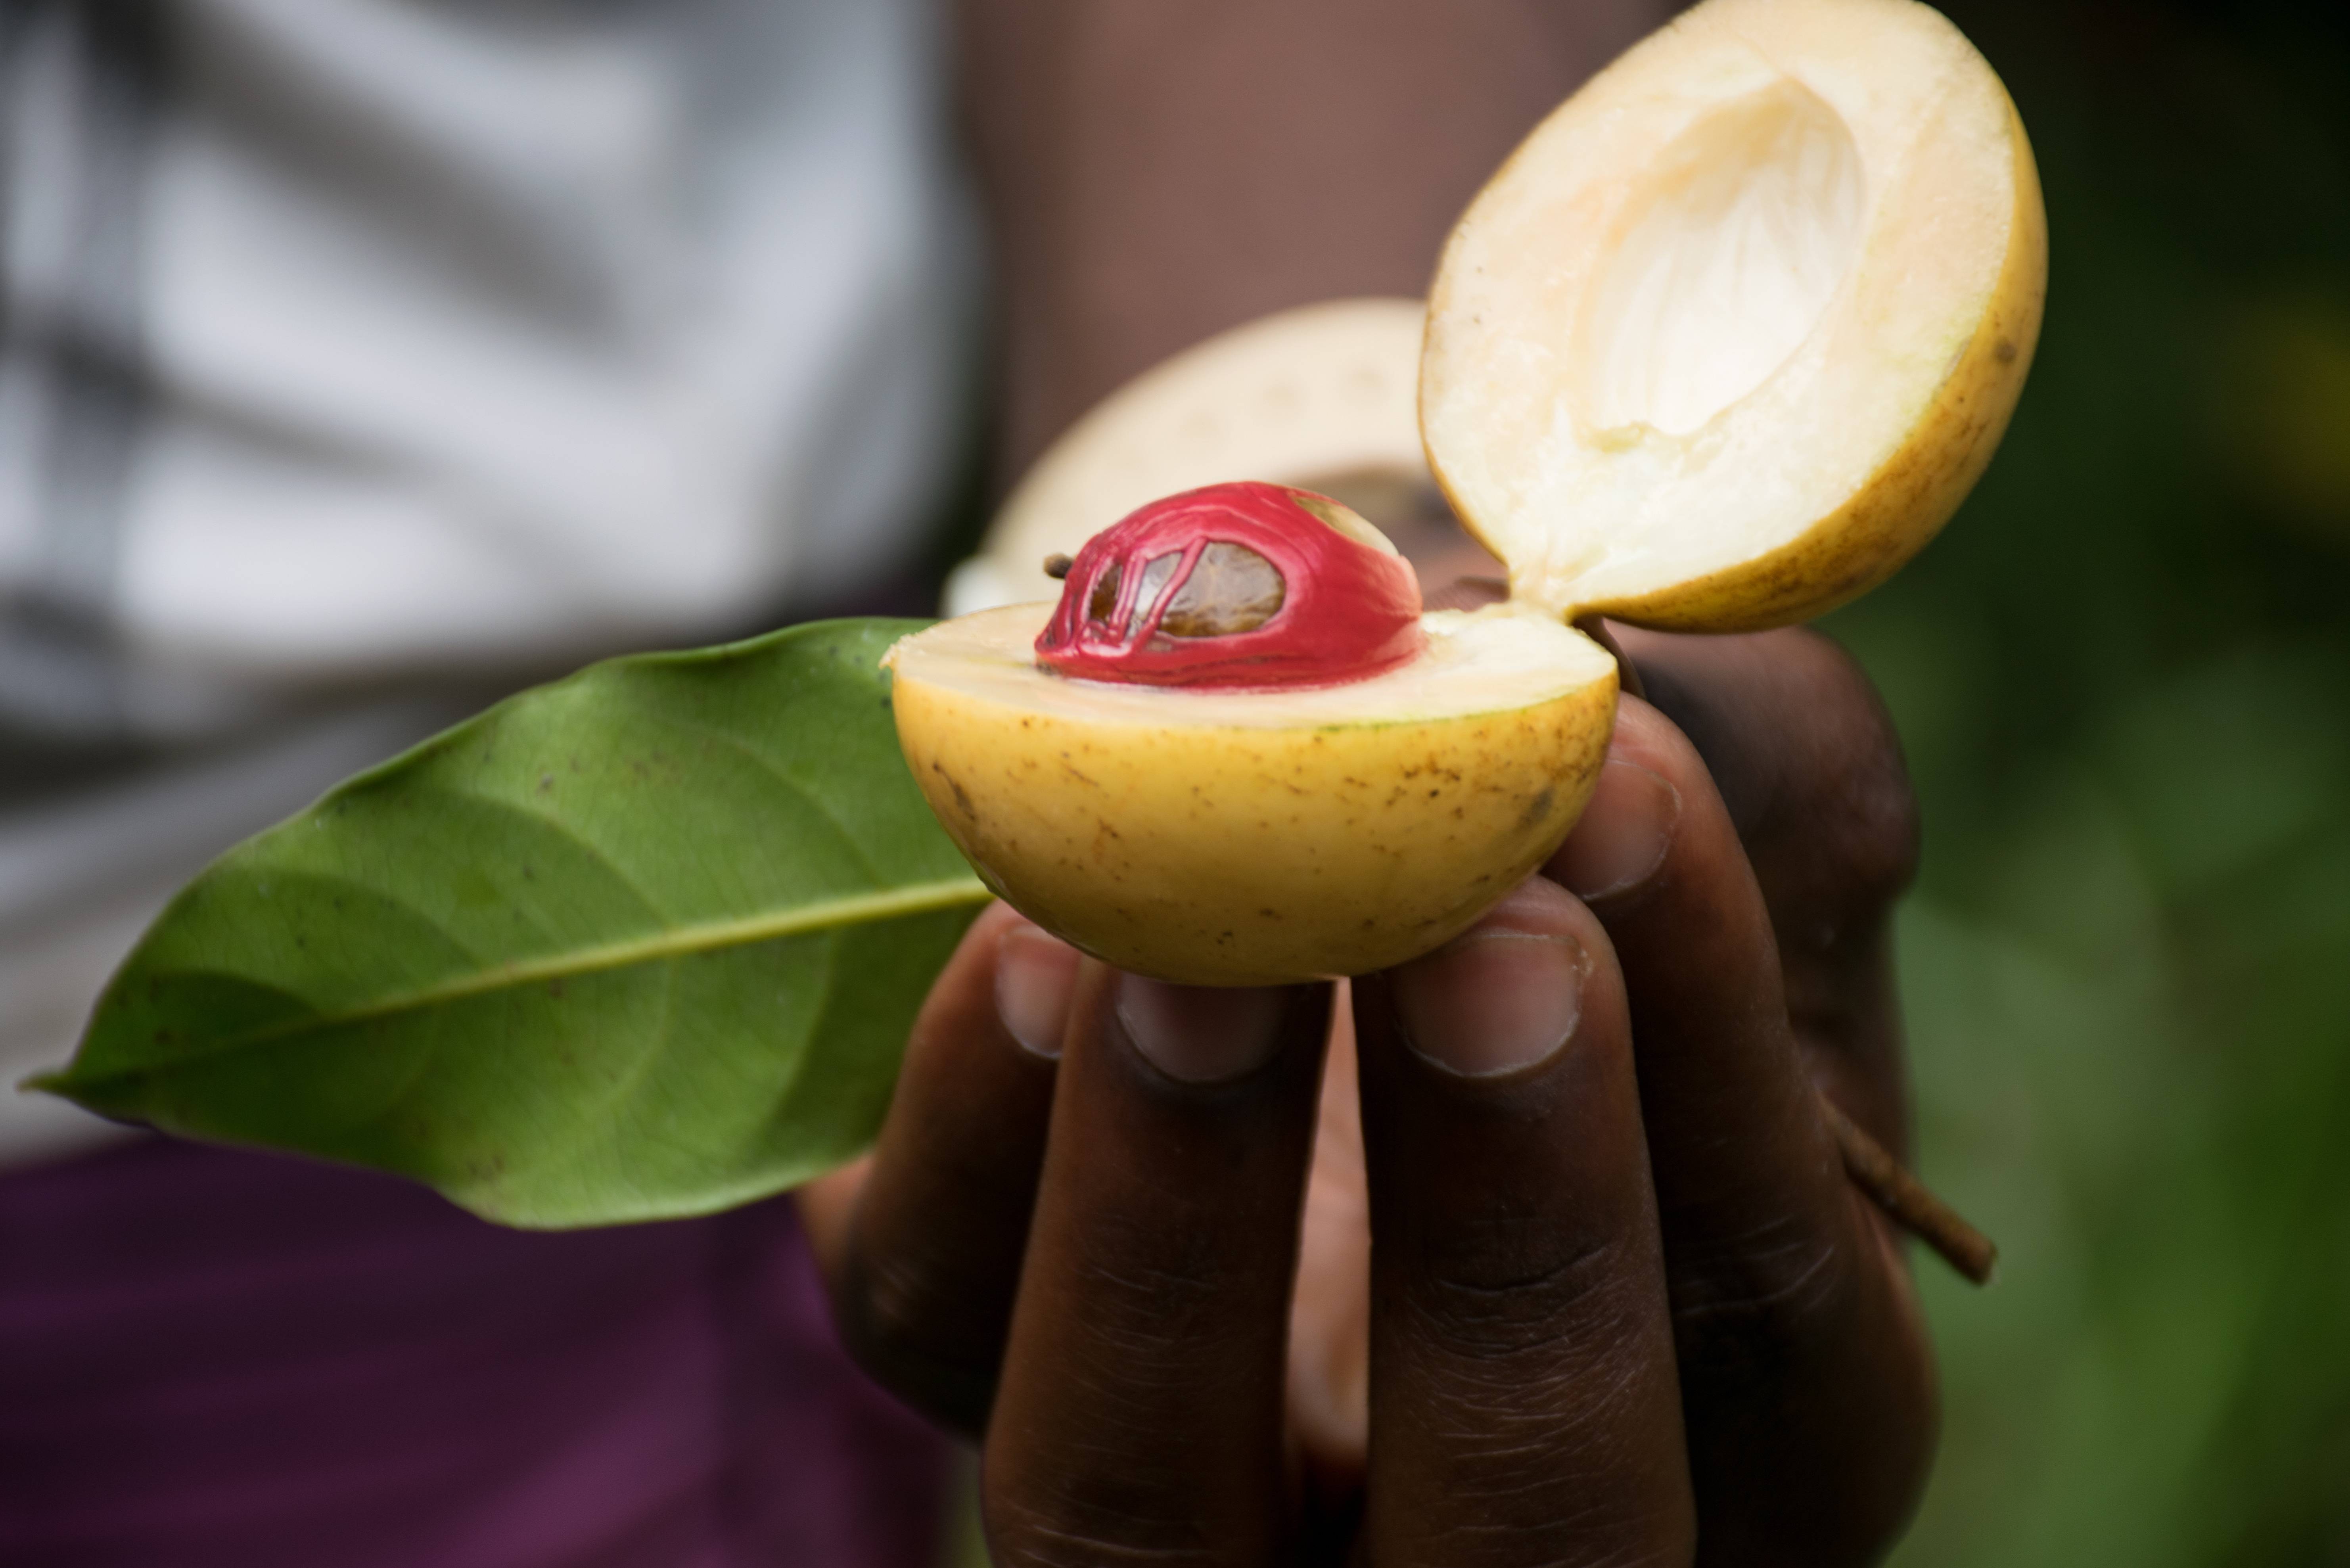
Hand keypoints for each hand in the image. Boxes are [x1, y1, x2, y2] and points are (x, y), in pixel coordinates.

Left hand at [798, 624, 1933, 1564]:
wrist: (1305, 815)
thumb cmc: (1554, 827)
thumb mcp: (1716, 795)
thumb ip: (1764, 756)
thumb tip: (1689, 711)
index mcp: (1726, 1408)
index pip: (1772, 1336)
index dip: (1716, 1085)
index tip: (1631, 801)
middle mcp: (1454, 1511)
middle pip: (1517, 1527)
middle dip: (1510, 1240)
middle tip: (1473, 940)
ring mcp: (1181, 1473)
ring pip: (1144, 1499)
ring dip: (1174, 1215)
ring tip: (1195, 952)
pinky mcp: (960, 1338)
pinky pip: (934, 1306)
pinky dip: (976, 1125)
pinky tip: (1030, 940)